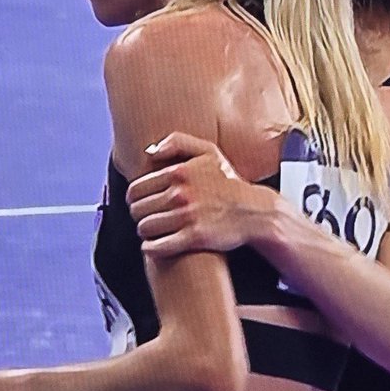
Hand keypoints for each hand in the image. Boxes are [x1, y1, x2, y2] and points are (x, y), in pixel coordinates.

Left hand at [126, 132, 253, 256]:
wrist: (254, 211)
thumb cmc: (228, 183)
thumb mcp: (208, 152)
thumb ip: (177, 142)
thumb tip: (150, 152)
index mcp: (178, 172)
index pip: (136, 189)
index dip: (135, 199)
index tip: (141, 204)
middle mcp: (180, 193)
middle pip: (137, 210)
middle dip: (139, 215)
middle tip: (148, 218)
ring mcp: (187, 216)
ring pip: (144, 228)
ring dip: (145, 232)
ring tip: (153, 232)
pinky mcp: (194, 237)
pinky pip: (158, 246)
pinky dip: (151, 248)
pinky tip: (153, 247)